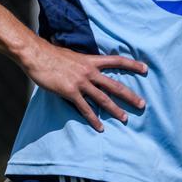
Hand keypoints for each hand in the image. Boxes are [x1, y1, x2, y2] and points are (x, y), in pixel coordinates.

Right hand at [24, 40, 146, 131]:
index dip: (132, 65)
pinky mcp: (70, 92)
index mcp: (90, 60)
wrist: (36, 55)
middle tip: (142, 104)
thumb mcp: (71, 54)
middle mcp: (89, 71)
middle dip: (129, 96)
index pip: (116, 61)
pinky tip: (100, 127)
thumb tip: (84, 66)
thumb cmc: (50, 54)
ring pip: (103, 99)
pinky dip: (93, 119)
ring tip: (125, 119)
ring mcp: (80, 82)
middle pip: (114, 85)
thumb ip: (80, 62)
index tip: (145, 69)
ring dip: (115, 110)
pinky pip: (85, 108)